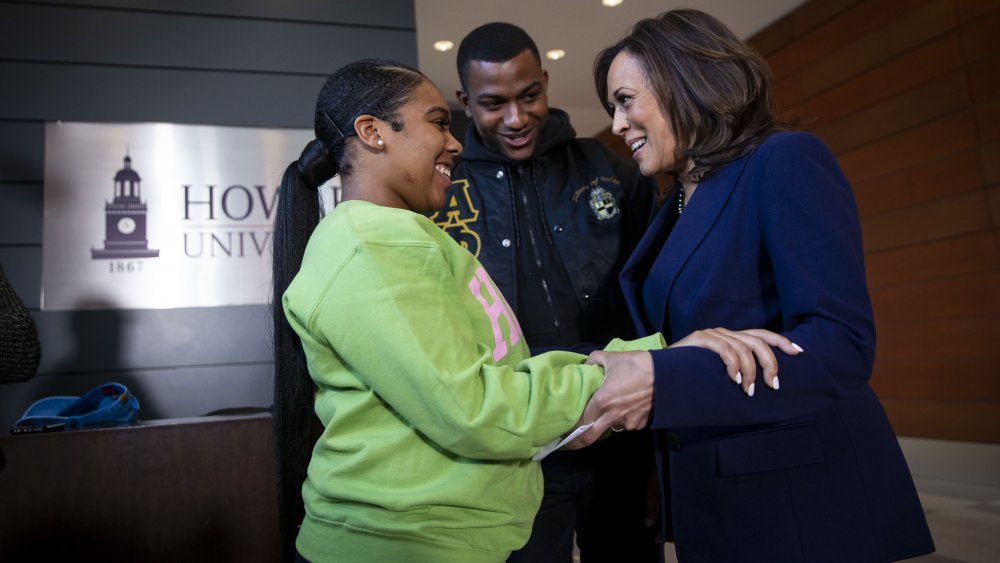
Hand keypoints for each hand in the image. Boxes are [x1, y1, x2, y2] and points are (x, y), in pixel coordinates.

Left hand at [563, 350, 653, 448]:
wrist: (668, 375)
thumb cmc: (638, 365)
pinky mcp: (640, 424)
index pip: (581, 421)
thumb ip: (594, 360)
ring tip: (612, 406)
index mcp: (602, 401)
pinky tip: (628, 405)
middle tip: (572, 442)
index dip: (571, 428)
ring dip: (607, 420)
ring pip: (611, 426)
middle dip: (579, 441)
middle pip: (590, 436)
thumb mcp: (613, 358)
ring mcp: (628, 422)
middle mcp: (613, 416)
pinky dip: (624, 417)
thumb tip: (587, 364)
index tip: (564, 432)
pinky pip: (627, 424)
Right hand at [670, 328, 801, 395]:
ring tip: (747, 390)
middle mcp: (724, 333)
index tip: (798, 352)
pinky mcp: (700, 339)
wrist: (659, 374)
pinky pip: (726, 349)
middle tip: (772, 385)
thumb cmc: (691, 378)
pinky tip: (734, 380)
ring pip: (744, 348)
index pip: (762, 334)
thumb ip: (737, 371)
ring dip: (750, 372)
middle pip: (758, 342)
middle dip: (770, 364)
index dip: (782, 342)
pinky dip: (734, 366)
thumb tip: (764, 384)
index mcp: (731, 338)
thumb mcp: (719, 374)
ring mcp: (712, 334)